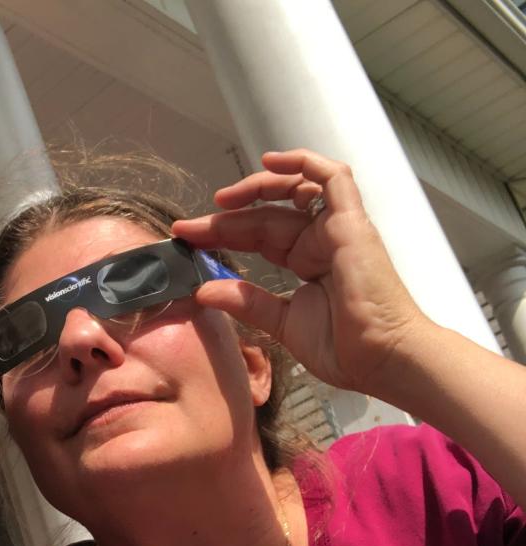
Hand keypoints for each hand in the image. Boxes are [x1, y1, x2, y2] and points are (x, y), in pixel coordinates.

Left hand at [172, 149, 430, 393]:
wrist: (381, 359)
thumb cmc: (344, 348)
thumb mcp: (282, 323)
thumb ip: (246, 303)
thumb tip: (203, 291)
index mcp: (306, 262)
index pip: (257, 236)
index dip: (221, 234)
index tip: (187, 238)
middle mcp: (320, 241)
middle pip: (266, 216)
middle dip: (225, 219)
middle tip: (189, 227)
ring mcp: (337, 229)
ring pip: (294, 190)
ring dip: (257, 187)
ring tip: (222, 200)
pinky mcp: (352, 224)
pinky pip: (332, 178)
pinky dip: (303, 164)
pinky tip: (270, 162)